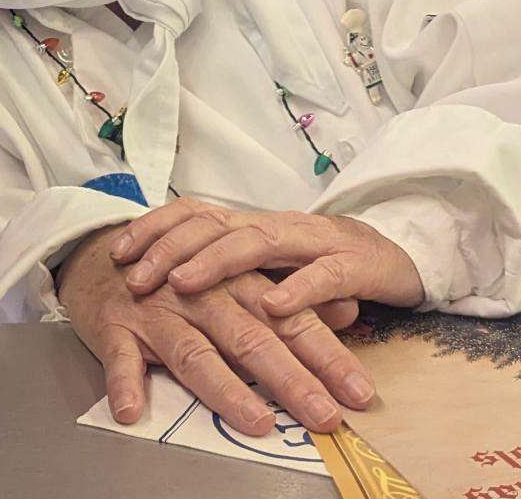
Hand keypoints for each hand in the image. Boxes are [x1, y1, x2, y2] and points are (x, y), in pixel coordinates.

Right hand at [59, 225, 375, 435]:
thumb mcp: (236, 279)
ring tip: (257, 421)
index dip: (326, 356)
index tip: (359, 391)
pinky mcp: (113, 325)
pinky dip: (124, 382)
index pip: (289, 320)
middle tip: (325, 414)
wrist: (99, 253)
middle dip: (292, 377)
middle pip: (250, 337)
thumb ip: (290, 300)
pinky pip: (119, 356)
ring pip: (193, 350)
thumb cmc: (176, 275)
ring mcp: (156, 311)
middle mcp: (201, 296)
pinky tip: (133, 410)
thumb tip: (348, 311)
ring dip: (225, 388)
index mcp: (236, 284)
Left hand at [110, 199, 424, 317]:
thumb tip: (167, 288)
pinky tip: (271, 306)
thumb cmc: (326, 266)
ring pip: (260, 241)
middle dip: (171, 249)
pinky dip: (297, 289)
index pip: (196, 214)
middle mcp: (279, 225)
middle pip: (217, 224)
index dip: (155, 229)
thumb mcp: (271, 268)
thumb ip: (230, 273)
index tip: (117, 253)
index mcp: (255, 226)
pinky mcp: (356, 266)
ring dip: (217, 262)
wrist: (403, 256)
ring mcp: (317, 242)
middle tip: (135, 277)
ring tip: (182, 284)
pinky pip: (324, 275)